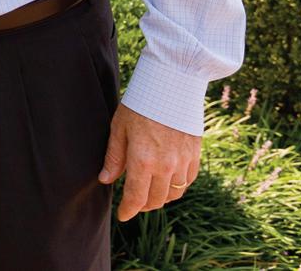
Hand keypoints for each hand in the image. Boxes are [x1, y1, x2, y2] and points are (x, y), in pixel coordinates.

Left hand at [99, 104, 200, 219]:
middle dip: (143, 206)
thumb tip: (105, 179)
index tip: (122, 215)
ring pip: (173, 194)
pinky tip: (167, 181)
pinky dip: (177, 187)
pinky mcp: (195, 155)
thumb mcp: (119, 128)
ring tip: (149, 193)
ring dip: (160, 198)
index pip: (136, 198)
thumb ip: (114, 157)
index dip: (128, 210)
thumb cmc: (140, 104)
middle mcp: (165, 167)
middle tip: (134, 202)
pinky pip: (187, 182)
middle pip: (155, 201)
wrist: (172, 86)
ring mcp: (182, 162)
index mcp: (143, 161)